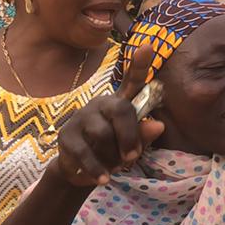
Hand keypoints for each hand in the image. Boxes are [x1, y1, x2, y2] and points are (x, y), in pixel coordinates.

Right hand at [52, 44, 163, 186]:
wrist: (80, 171)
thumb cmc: (113, 151)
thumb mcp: (133, 145)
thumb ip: (145, 134)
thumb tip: (157, 125)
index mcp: (121, 102)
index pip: (133, 80)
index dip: (140, 64)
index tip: (149, 46)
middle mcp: (101, 103)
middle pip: (120, 110)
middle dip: (130, 135)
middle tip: (133, 157)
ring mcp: (82, 117)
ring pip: (103, 133)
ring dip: (112, 155)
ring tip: (114, 166)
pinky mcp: (67, 135)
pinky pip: (85, 152)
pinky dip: (97, 168)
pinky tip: (104, 178)